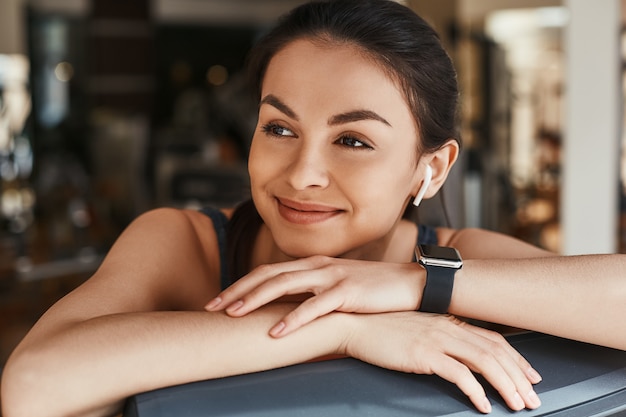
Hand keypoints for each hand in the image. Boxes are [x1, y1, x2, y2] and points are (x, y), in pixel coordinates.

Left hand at [205, 255, 423, 335]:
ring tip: (233, 315)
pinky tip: (276, 332)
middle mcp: (317, 266)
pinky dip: (293, 319)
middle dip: (238, 291)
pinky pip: (315, 306)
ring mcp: (332, 277)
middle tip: (211, 308)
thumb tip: (288, 311)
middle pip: (268, 275)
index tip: (219, 301)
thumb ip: (313, 293)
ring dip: (256, 299)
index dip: (241, 285)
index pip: (268, 272)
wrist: (412, 284)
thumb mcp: (337, 288)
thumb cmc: (373, 290)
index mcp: (312, 265)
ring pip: (285, 285)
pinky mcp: (348, 292)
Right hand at [342, 311, 542, 412]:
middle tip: (533, 398)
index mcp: (448, 321)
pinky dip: (476, 391)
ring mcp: (436, 338)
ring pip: (485, 361)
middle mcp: (447, 327)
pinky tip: (483, 405)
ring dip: (506, 385)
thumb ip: (438, 338)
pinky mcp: (423, 353)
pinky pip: (459, 373)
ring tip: (518, 404)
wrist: (354, 324)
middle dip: (520, 377)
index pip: (493, 339)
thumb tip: (455, 355)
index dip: (516, 359)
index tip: (531, 376)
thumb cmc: (381, 329)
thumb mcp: (416, 330)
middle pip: (496, 351)